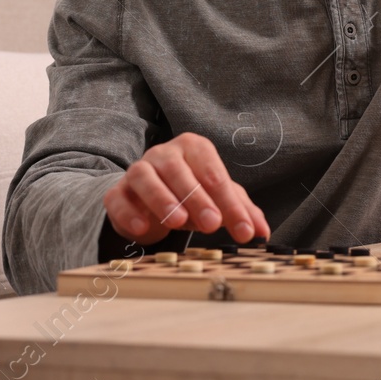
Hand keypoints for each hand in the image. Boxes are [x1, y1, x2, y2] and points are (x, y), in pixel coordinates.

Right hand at [103, 132, 271, 246]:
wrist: (148, 198)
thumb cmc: (190, 192)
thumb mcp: (219, 199)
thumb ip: (241, 210)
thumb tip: (263, 230)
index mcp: (194, 148)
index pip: (215, 175)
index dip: (231, 204)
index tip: (245, 230)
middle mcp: (164, 154)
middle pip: (181, 173)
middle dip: (198, 199)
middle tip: (213, 224)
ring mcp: (138, 170)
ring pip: (147, 178)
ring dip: (163, 200)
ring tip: (178, 222)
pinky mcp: (117, 192)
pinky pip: (119, 198)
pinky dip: (129, 213)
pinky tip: (143, 228)